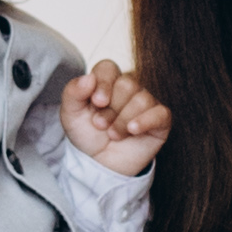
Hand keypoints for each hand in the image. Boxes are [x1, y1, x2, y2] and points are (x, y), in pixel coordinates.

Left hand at [58, 60, 170, 177]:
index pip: (108, 68)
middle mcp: (129, 89)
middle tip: (101, 125)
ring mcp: (146, 103)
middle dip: (111, 109)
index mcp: (107, 82)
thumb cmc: (87, 135)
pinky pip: (161, 113)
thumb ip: (73, 93)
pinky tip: (132, 130)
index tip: (97, 102)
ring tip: (113, 134)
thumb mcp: (70, 115)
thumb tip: (88, 78)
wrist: (99, 163)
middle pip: (127, 84)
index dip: (103, 83)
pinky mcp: (160, 120)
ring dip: (122, 121)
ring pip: (141, 100)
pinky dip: (145, 121)